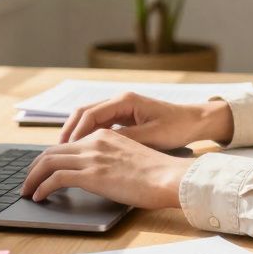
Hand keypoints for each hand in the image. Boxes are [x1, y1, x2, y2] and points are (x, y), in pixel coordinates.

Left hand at [21, 129, 193, 208]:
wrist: (169, 177)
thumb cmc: (158, 173)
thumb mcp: (132, 157)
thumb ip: (113, 160)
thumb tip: (102, 175)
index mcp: (105, 136)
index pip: (68, 144)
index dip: (51, 158)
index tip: (43, 171)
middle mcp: (95, 142)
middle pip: (52, 151)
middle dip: (35, 167)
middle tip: (28, 182)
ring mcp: (92, 157)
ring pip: (48, 162)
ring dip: (33, 178)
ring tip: (27, 191)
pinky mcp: (91, 174)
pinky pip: (56, 178)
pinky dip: (42, 187)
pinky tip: (39, 196)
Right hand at [58, 92, 232, 149]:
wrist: (195, 121)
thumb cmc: (177, 127)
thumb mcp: (151, 137)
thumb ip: (125, 139)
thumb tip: (98, 146)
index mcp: (125, 101)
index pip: (90, 114)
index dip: (76, 132)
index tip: (66, 149)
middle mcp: (119, 101)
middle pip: (83, 113)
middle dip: (69, 131)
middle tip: (57, 152)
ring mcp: (121, 108)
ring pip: (89, 118)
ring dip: (76, 134)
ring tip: (65, 153)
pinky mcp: (124, 117)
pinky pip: (99, 125)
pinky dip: (87, 136)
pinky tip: (83, 151)